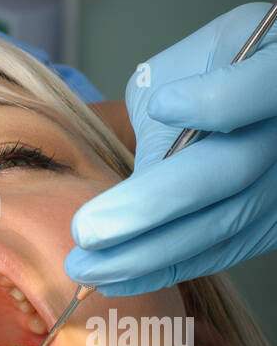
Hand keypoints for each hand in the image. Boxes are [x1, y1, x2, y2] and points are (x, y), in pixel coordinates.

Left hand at [65, 3, 276, 295]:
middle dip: (151, 208)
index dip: (215, 101)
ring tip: (88, 268)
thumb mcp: (181, 67)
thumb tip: (133, 183)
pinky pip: (226, 249)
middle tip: (87, 232)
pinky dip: (169, 265)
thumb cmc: (202, 69)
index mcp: (275, 72)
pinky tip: (120, 278)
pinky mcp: (275, 220)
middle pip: (232, 171)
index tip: (162, 105)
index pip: (258, 89)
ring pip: (226, 223)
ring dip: (150, 252)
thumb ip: (164, 113)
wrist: (242, 86)